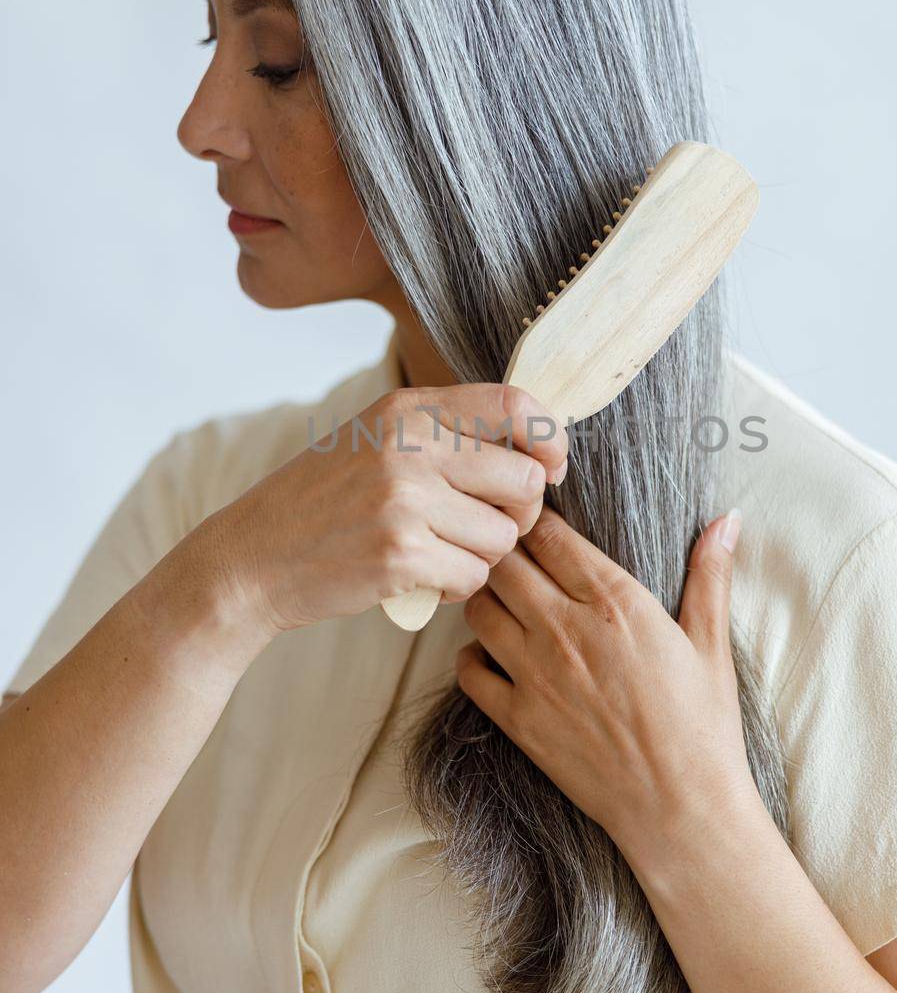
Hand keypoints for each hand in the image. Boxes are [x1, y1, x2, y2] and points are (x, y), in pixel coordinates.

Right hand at [211, 383, 568, 634]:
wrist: (250, 560)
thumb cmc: (322, 503)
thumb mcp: (376, 440)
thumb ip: (445, 433)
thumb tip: (537, 449)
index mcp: (407, 407)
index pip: (516, 405)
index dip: (550, 441)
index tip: (549, 469)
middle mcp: (408, 445)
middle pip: (525, 481)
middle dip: (519, 514)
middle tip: (485, 526)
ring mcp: (403, 501)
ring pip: (503, 537)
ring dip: (481, 556)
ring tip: (437, 551)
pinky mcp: (399, 556)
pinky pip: (473, 577)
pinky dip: (456, 587)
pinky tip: (420, 577)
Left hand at [455, 503, 751, 852]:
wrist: (681, 808)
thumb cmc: (703, 727)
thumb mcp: (711, 644)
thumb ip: (710, 574)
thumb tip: (728, 518)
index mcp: (615, 602)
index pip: (550, 535)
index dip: (536, 519)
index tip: (536, 519)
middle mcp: (566, 629)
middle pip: (504, 563)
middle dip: (504, 551)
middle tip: (514, 557)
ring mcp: (535, 675)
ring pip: (478, 609)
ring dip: (486, 598)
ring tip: (505, 603)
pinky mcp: (517, 719)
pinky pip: (468, 671)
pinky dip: (473, 657)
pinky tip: (496, 657)